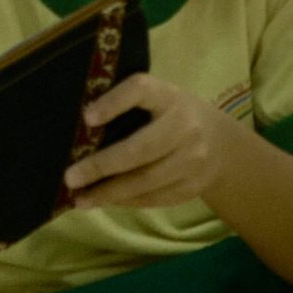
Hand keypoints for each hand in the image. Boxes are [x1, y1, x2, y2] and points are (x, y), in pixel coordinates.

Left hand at [62, 74, 238, 210]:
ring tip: (78, 199)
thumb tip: (77, 127)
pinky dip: (125, 201)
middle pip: (140, 149)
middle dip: (101, 165)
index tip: (86, 117)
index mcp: (169, 96)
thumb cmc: (172, 115)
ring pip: (145, 181)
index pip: (141, 90)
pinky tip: (104, 202)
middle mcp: (185, 127)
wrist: (222, 145)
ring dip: (108, 192)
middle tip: (69, 177)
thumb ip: (128, 106)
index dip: (114, 102)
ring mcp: (192, 161)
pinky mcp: (192, 187)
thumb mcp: (159, 99)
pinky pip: (153, 198)